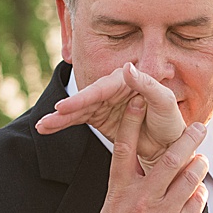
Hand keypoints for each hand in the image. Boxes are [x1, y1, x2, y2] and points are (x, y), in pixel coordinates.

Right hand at [37, 63, 189, 161]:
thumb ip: (147, 84)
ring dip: (58, 119)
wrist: (169, 144)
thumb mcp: (164, 102)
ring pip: (77, 111)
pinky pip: (76, 121)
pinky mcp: (98, 119)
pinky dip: (61, 125)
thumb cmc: (171, 121)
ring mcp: (103, 105)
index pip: (101, 90)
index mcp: (126, 82)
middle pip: (84, 99)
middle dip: (65, 110)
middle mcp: (111, 90)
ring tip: (41, 127)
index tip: (66, 107)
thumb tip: (127, 67)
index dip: (83, 98)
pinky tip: (46, 129)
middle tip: (49, 118)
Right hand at [95, 107, 209, 212]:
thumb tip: (131, 162)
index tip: (141, 100)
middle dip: (187, 138)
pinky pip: (197, 203)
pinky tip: (197, 194)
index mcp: (119, 192)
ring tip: (201, 160)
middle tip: (199, 126)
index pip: (124, 149)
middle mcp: (141, 200)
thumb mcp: (110, 211)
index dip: (133, 121)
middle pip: (168, 158)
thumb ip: (122, 185)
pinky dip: (199, 194)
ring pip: (189, 178)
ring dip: (198, 166)